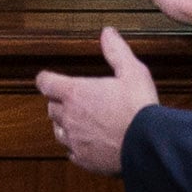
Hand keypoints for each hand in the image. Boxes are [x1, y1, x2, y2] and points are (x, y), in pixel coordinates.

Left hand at [35, 28, 158, 173]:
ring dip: (64, 125)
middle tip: (71, 99)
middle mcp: (69, 117)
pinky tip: (88, 143)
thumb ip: (116, 51)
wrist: (146, 145)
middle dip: (58, 102)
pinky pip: (71, 152)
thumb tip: (107, 33)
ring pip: (58, 131)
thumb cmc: (138, 108)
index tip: (49, 78)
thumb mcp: (132, 71)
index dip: (46, 79)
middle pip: (50, 108)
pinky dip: (76, 146)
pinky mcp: (84, 159)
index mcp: (75, 93)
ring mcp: (75, 140)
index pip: (45, 83)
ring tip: (78, 121)